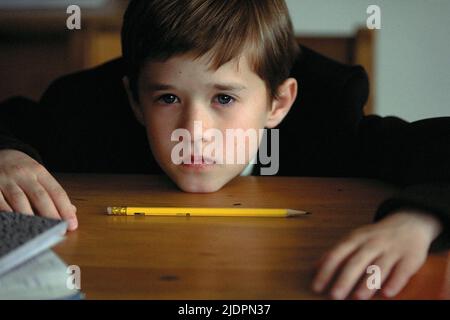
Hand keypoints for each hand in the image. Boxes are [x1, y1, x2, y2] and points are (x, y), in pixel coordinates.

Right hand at [0, 149, 77, 230]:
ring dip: (30, 218)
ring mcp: (5, 180)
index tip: (72, 224)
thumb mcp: (38, 174)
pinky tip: (16, 226)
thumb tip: (71, 210)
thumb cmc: (21, 170)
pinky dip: (9, 215)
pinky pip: (1, 204)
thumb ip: (52, 192)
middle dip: (51, 215)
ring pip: (19, 201)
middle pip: (40, 196)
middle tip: (58, 231)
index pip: (56, 191)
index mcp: (39, 171)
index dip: (65, 209)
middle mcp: (23, 174)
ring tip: (40, 233)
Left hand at [312, 209, 442, 299]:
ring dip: (368, 282)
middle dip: (344, 279)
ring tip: (358, 297)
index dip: (326, 271)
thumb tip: (314, 268)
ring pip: (379, 267)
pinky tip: (386, 293)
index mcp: (355, 239)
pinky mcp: (410, 258)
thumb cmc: (375, 237)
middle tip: (335, 295)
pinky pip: (402, 271)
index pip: (337, 254)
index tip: (316, 286)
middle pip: (356, 261)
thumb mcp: (353, 239)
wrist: (409, 223)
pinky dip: (395, 282)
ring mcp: (392, 250)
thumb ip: (336, 253)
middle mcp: (372, 243)